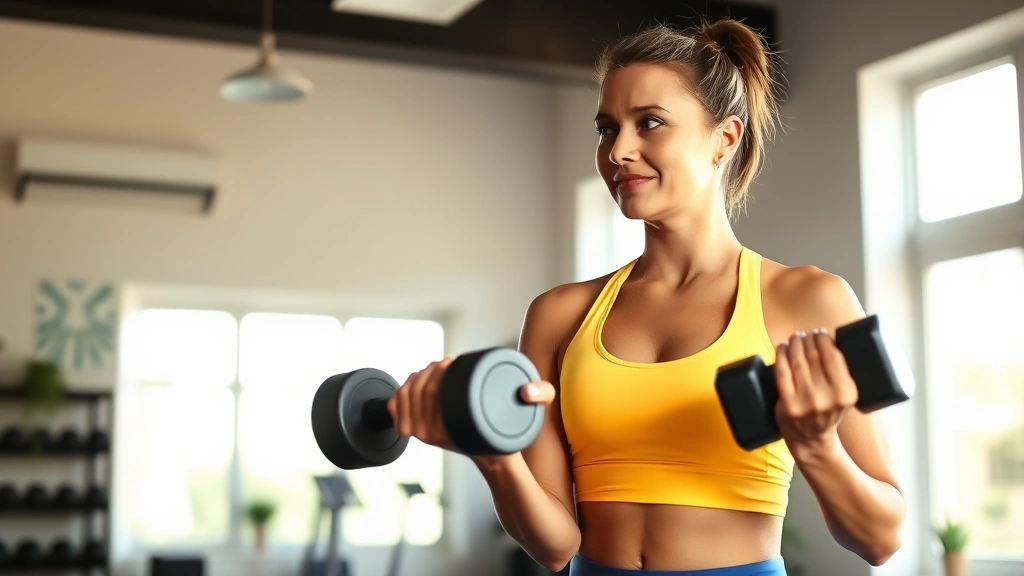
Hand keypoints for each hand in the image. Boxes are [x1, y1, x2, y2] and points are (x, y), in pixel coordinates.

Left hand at [386, 357, 556, 457]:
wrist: (496, 461)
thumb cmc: (509, 437)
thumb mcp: (530, 416)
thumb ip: (542, 396)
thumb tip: (528, 389)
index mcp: (451, 429)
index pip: (431, 392)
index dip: (436, 371)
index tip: (451, 361)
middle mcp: (432, 434)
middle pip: (416, 391)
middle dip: (427, 370)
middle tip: (445, 363)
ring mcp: (423, 435)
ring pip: (404, 399)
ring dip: (414, 379)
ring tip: (432, 370)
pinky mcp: (419, 434)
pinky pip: (397, 412)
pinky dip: (399, 395)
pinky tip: (410, 385)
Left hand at [773, 328, 858, 461]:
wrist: (812, 440)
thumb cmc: (828, 411)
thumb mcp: (843, 395)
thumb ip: (840, 372)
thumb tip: (826, 339)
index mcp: (846, 393)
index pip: (833, 356)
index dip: (824, 340)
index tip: (819, 333)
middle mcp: (827, 398)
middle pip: (814, 356)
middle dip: (808, 340)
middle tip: (805, 334)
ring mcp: (806, 402)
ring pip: (798, 362)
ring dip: (795, 344)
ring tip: (794, 338)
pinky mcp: (787, 404)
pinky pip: (782, 372)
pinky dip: (781, 356)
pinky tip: (782, 348)